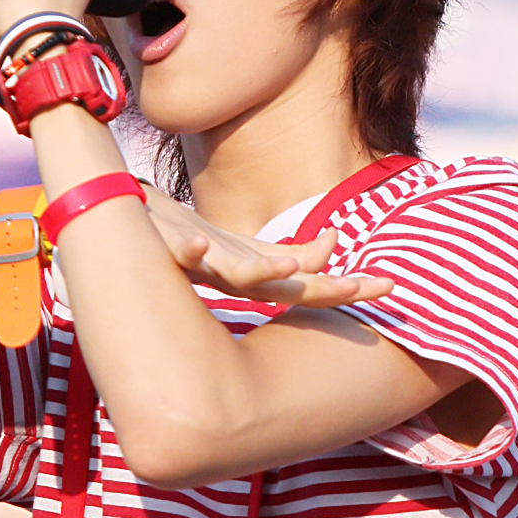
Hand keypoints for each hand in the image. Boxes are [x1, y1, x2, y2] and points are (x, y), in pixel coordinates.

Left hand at [143, 185, 393, 309]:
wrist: (131, 228)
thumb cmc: (192, 242)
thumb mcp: (247, 248)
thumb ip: (291, 252)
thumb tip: (336, 240)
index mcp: (257, 276)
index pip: (310, 284)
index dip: (346, 287)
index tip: (387, 286)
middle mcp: (235, 278)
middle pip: (288, 287)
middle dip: (324, 289)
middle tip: (361, 290)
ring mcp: (204, 265)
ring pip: (237, 276)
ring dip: (262, 273)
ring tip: (287, 269)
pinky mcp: (170, 248)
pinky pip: (179, 254)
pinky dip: (188, 253)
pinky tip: (195, 248)